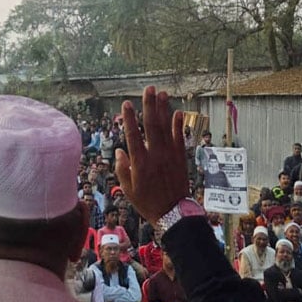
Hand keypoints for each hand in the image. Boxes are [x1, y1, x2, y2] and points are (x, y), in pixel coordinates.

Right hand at [116, 87, 191, 222]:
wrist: (173, 212)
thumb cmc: (147, 202)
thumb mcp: (128, 189)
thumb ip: (122, 168)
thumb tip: (120, 151)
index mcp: (140, 163)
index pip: (133, 135)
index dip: (129, 118)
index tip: (126, 104)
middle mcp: (155, 155)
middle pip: (152, 125)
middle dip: (150, 105)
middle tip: (149, 89)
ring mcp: (170, 155)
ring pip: (166, 127)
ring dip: (164, 109)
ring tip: (162, 93)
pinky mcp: (181, 157)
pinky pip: (179, 137)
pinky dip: (178, 124)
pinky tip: (176, 112)